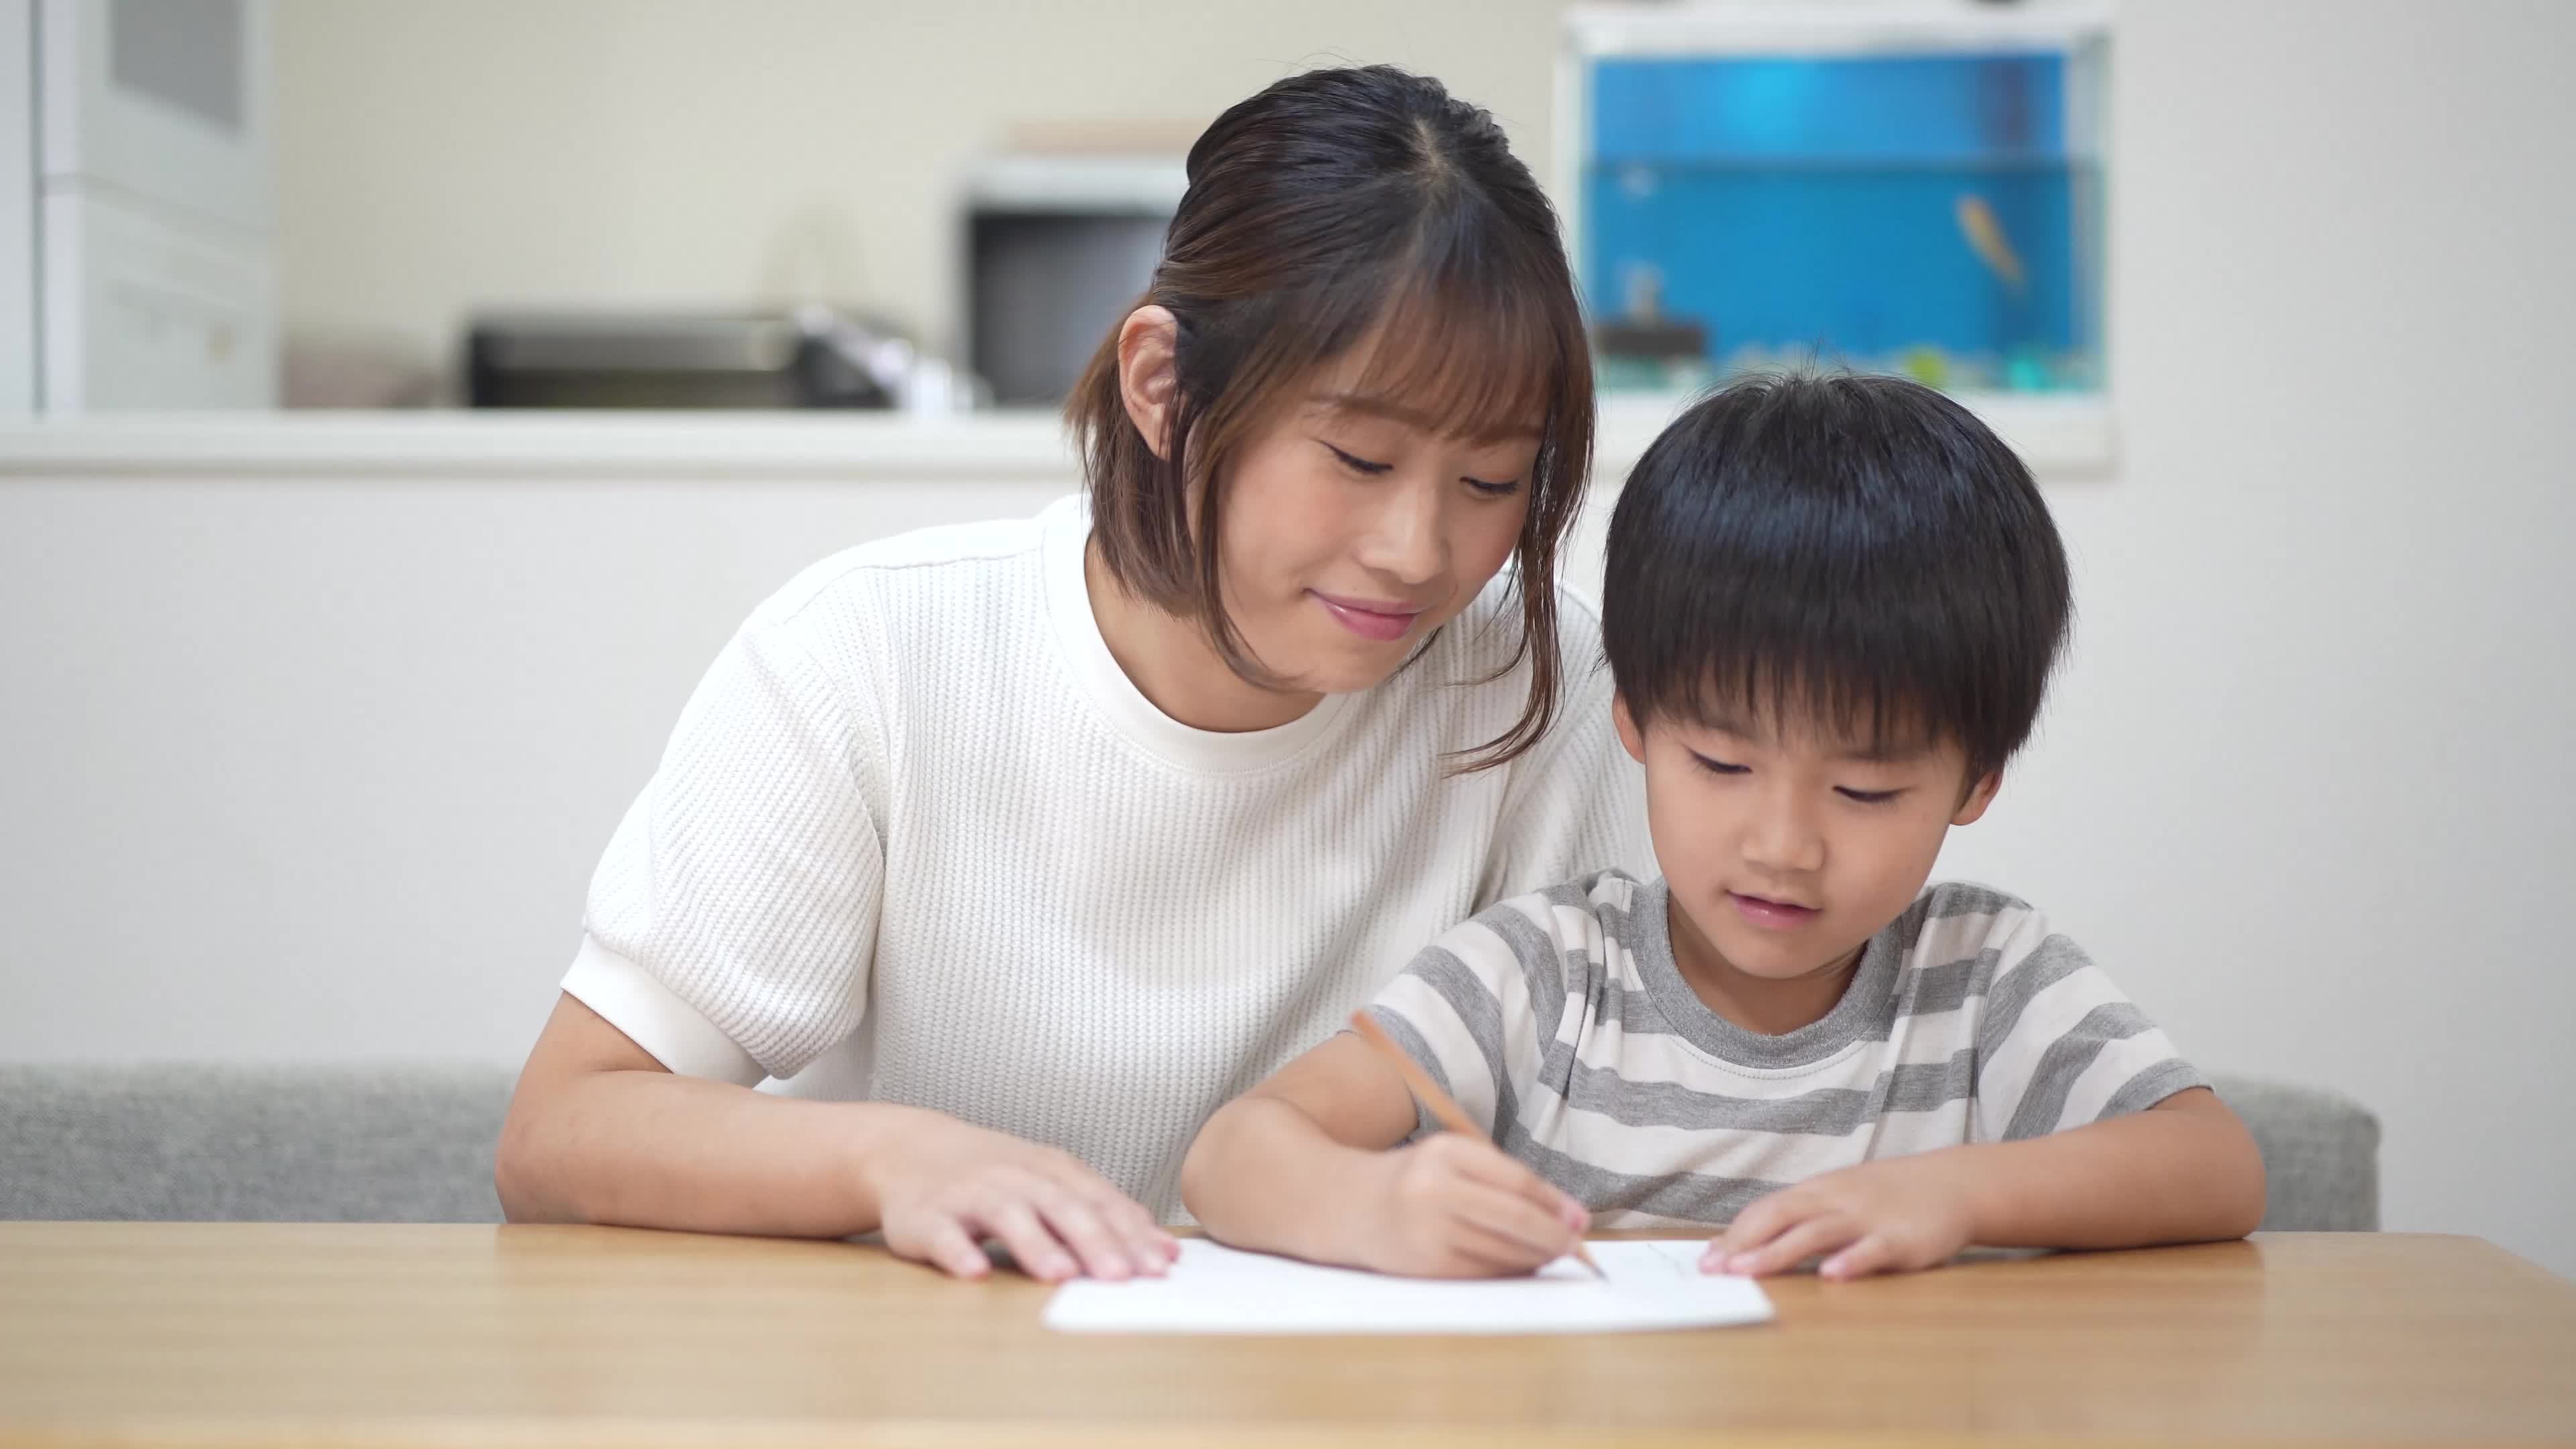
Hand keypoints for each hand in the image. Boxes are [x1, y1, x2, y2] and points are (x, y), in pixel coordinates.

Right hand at [864, 1108, 1178, 1281]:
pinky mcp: (926, 1215)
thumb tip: (1165, 1250)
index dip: (1131, 1233)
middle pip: (1061, 1206)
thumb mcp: (1052, 1183)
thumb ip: (1104, 1214)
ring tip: (1058, 1275)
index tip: (1160, 1265)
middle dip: (1094, 1241)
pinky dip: (958, 1251)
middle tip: (1121, 1277)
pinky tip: (975, 1272)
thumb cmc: (995, 1175)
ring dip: (1034, 1244)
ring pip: (1006, 1215)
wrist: (909, 1149)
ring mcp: (969, 1193)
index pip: (1099, 1201)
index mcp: (1051, 1171)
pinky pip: (943, 1234)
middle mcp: (1015, 1177)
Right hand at [1352, 1133, 1590, 1277]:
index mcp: (1445, 1153)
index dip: (1555, 1204)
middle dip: (1554, 1236)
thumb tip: (1566, 1216)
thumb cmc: (1414, 1180)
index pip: (1516, 1181)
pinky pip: (1484, 1273)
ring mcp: (1428, 1231)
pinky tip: (1521, 1265)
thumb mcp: (1452, 1159)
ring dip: (1537, 1257)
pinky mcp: (1426, 1265)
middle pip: (1515, 1219)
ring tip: (1551, 1253)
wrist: (1347, 1205)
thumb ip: (1502, 1179)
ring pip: (1503, 1251)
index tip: (1580, 1218)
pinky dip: (1510, 1271)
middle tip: (1575, 1243)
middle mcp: (1434, 1191)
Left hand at [1707, 1153, 1979, 1280]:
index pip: (1767, 1210)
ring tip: (1749, 1272)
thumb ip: (1801, 1218)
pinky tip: (1831, 1276)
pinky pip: (1872, 1250)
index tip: (1706, 1260)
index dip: (1736, 1234)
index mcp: (1818, 1191)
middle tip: (1715, 1270)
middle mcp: (1836, 1200)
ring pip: (1818, 1233)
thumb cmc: (1885, 1196)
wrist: (1952, 1183)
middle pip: (1782, 1217)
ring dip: (1780, 1253)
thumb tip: (1751, 1244)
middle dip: (1745, 1243)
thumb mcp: (1839, 1198)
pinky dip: (1851, 1261)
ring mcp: (1868, 1218)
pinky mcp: (1901, 1239)